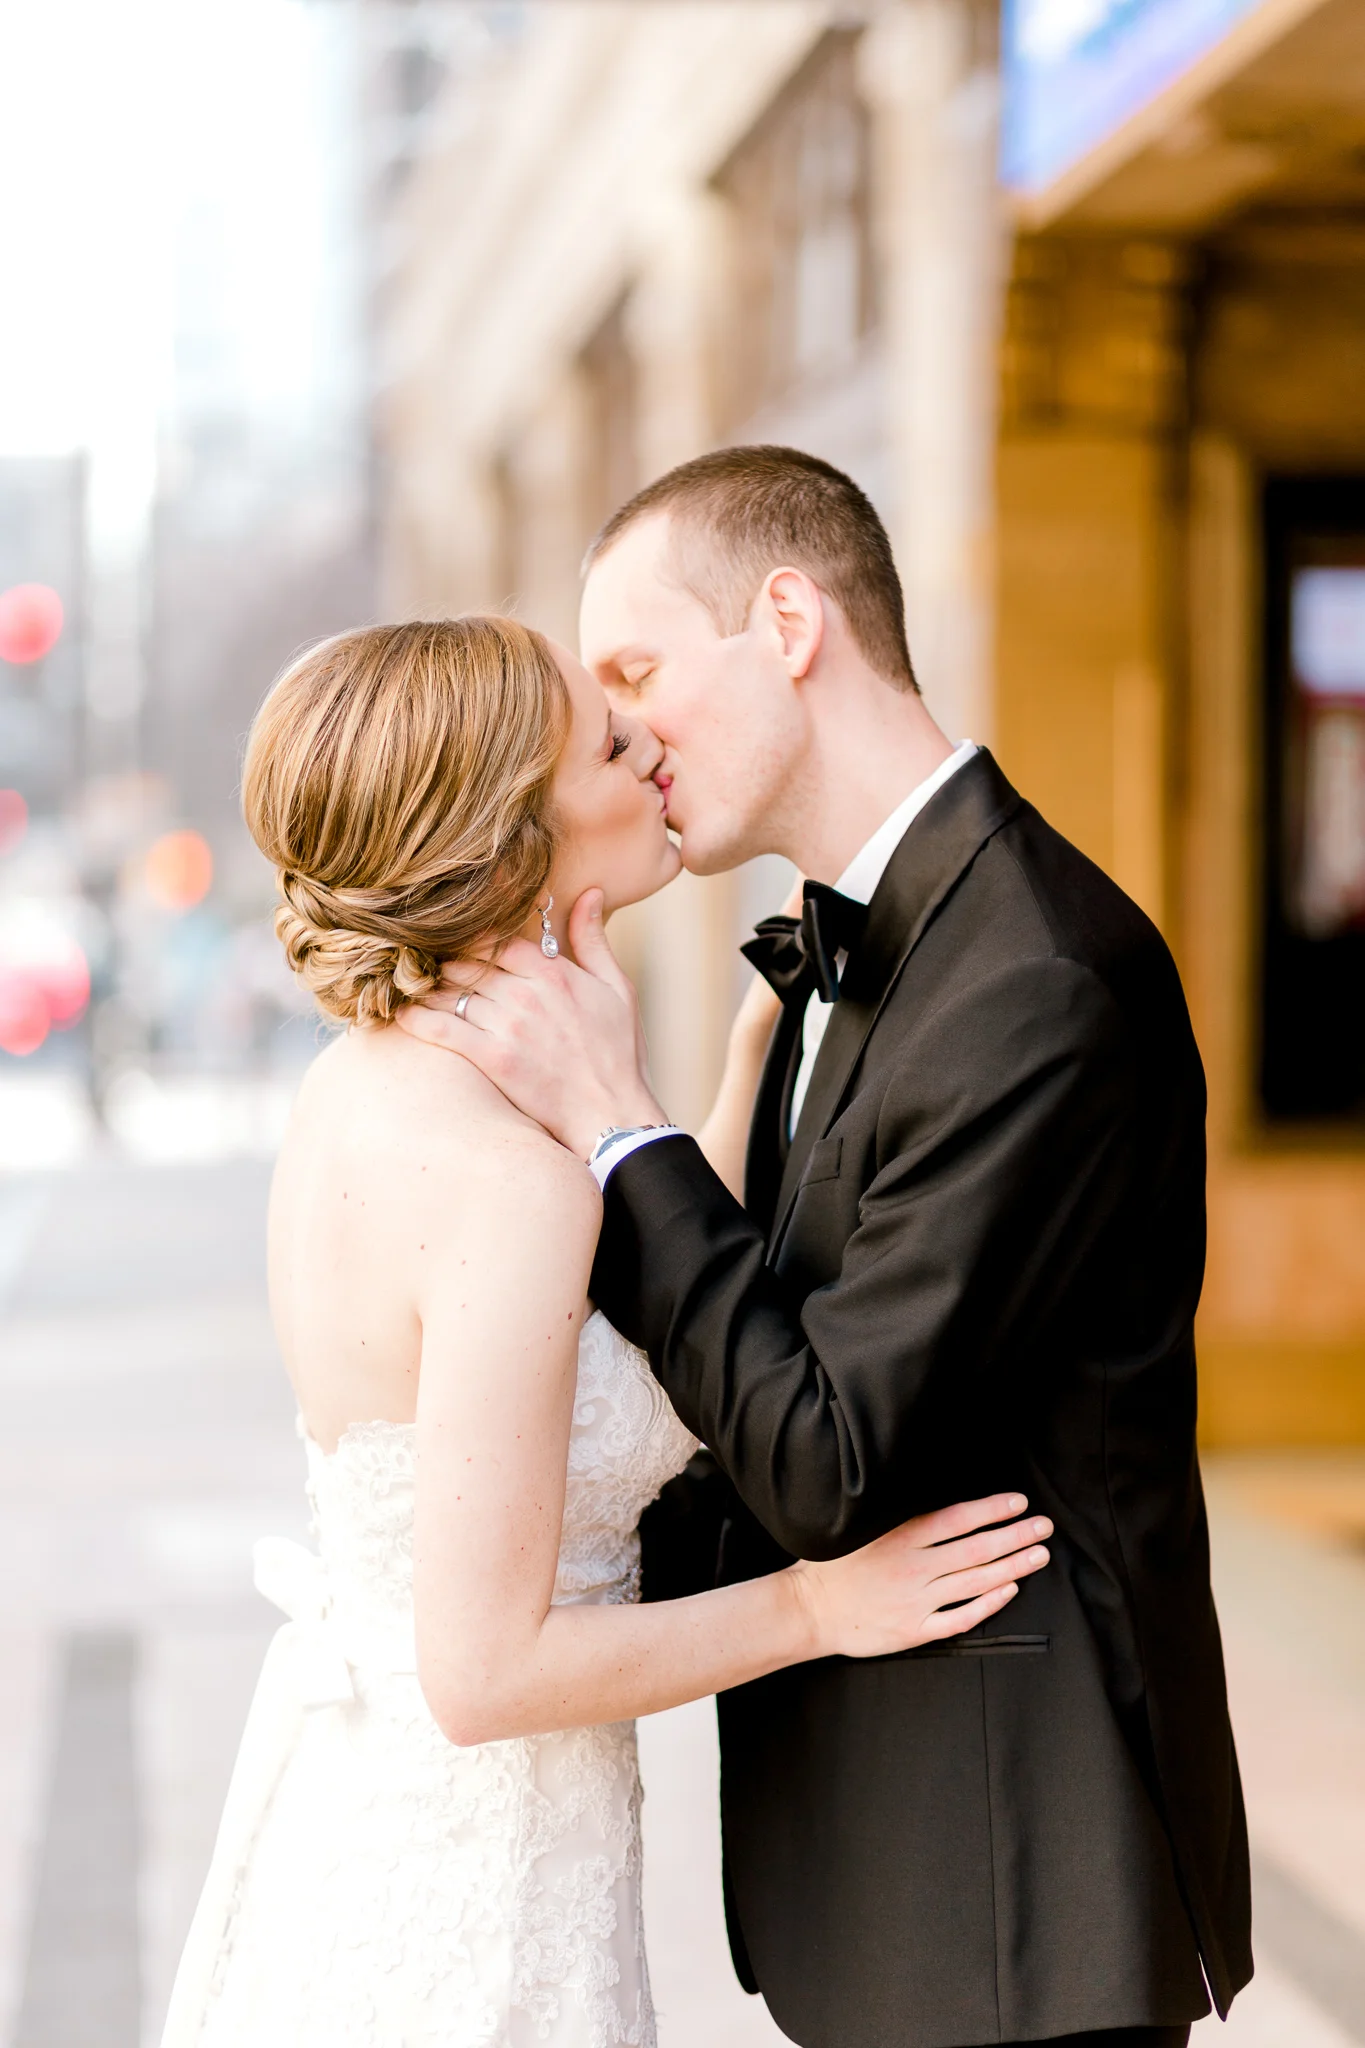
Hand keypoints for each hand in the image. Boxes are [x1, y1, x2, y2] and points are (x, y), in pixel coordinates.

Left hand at [396, 891, 664, 1158]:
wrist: (611, 1111)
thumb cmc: (618, 1051)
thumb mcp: (617, 988)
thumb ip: (593, 938)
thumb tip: (588, 891)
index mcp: (554, 973)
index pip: (497, 940)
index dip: (474, 940)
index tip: (460, 942)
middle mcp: (526, 994)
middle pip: (468, 964)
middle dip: (446, 962)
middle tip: (426, 962)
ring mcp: (507, 1027)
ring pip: (451, 992)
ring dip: (428, 987)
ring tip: (410, 984)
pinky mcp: (492, 1059)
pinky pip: (442, 1030)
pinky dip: (417, 1019)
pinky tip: (401, 1013)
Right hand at [790, 1495, 1051, 1659]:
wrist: (808, 1610)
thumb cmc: (832, 1565)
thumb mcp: (861, 1528)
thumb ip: (900, 1521)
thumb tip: (941, 1507)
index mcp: (901, 1537)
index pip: (958, 1519)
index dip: (992, 1510)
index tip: (1020, 1503)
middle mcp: (914, 1566)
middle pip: (977, 1548)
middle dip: (1016, 1536)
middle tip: (1044, 1527)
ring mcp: (916, 1600)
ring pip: (975, 1581)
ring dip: (1012, 1567)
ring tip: (1038, 1556)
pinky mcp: (914, 1629)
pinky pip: (960, 1617)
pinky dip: (987, 1604)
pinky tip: (1009, 1592)